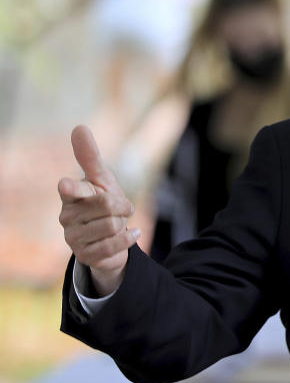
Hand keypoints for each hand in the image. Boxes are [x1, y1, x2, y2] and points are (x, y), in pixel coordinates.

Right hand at [58, 125, 139, 296]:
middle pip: (107, 205)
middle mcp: (67, 217)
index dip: (72, 188)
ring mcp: (73, 238)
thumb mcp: (101, 179)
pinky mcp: (85, 256)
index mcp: (71, 195)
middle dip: (123, 206)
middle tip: (121, 209)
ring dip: (123, 225)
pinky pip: (113, 245)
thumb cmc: (103, 202)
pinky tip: (131, 234)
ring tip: (117, 225)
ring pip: (111, 225)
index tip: (66, 184)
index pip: (73, 190)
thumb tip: (78, 127)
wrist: (112, 237)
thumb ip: (89, 156)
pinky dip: (128, 238)